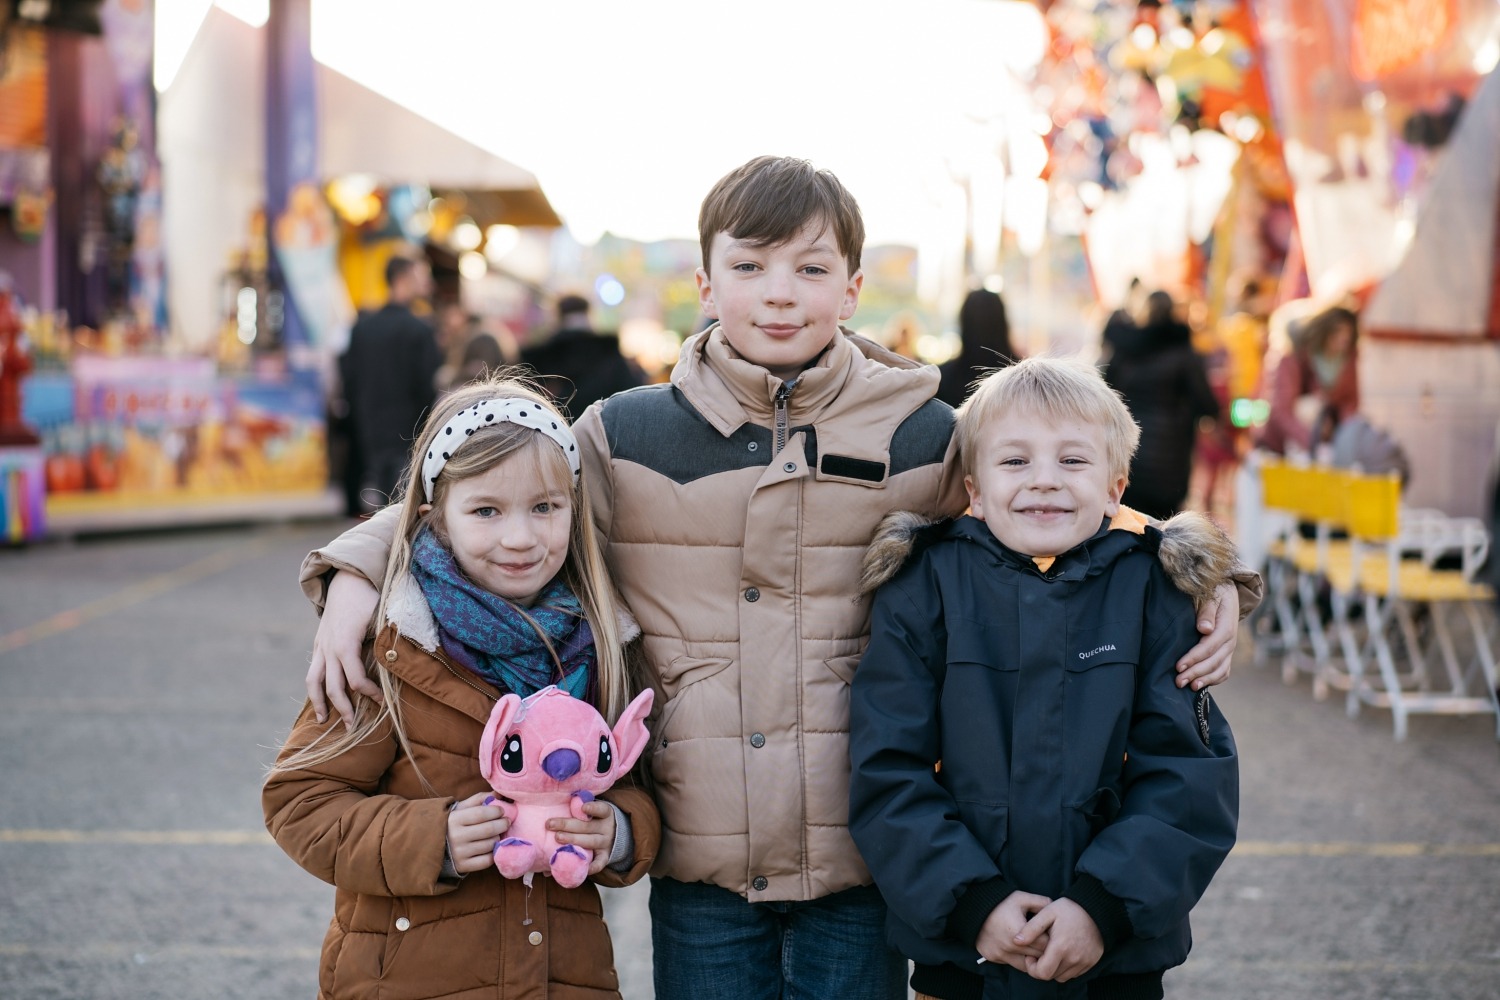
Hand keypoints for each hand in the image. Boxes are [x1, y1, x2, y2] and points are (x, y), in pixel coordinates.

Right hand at [307, 571, 381, 727]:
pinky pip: (313, 671)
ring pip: (314, 681)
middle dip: (343, 709)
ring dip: (319, 703)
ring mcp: (321, 646)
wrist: (347, 580)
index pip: (355, 679)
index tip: (381, 702)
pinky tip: (320, 701)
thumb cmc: (370, 599)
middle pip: (332, 687)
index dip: (368, 694)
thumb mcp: (382, 619)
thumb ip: (388, 642)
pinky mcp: (318, 644)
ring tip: (323, 721)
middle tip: (353, 728)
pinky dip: (315, 688)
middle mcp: (330, 648)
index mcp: (346, 644)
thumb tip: (402, 664)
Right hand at [447, 792, 509, 874]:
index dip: (496, 810)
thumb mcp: (460, 808)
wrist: (433, 846)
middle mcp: (456, 837)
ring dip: (498, 838)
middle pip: (489, 829)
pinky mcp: (463, 866)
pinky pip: (487, 860)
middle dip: (502, 824)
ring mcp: (459, 853)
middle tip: (506, 822)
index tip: (501, 810)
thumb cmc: (452, 823)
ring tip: (497, 834)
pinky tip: (491, 847)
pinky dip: (493, 853)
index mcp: (454, 819)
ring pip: (490, 844)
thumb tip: (499, 794)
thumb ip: (479, 799)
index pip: (481, 813)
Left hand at [548, 797, 616, 874]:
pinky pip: (600, 862)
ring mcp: (606, 843)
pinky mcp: (605, 856)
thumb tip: (559, 809)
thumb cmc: (595, 819)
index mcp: (605, 814)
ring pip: (590, 842)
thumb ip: (578, 809)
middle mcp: (606, 828)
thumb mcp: (594, 811)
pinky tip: (584, 868)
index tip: (582, 807)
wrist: (615, 834)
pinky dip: (593, 866)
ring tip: (557, 838)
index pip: (601, 809)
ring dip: (573, 840)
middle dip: (567, 825)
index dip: (593, 808)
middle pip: (587, 827)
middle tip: (550, 824)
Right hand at [974, 891, 1051, 971]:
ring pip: (1026, 966)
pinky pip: (1012, 964)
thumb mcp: (1022, 898)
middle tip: (1047, 943)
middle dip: (1045, 952)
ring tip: (1034, 948)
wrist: (972, 908)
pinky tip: (1020, 949)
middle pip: (1037, 958)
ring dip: (1032, 959)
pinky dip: (1019, 959)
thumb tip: (1057, 909)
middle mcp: (1009, 947)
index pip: (1045, 945)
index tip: (1053, 935)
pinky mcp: (993, 958)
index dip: (1052, 940)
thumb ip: (1042, 903)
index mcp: (1018, 932)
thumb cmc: (1000, 902)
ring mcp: (1000, 954)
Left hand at [1016, 898, 1101, 982]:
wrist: (1097, 909)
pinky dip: (1066, 968)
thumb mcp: (1047, 912)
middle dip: (1041, 968)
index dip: (1032, 968)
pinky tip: (1064, 953)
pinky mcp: (1091, 962)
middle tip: (1039, 953)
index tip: (1030, 955)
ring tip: (1051, 952)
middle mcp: (1074, 958)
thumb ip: (1031, 928)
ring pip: (1062, 977)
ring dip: (1054, 969)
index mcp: (1060, 947)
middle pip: (1051, 976)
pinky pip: (1074, 973)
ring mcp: (1084, 961)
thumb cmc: (1070, 909)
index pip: (1042, 973)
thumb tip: (1016, 941)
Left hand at [1176, 580, 1237, 689]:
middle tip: (1178, 681)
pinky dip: (1214, 679)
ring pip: (1220, 669)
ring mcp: (1229, 649)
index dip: (1194, 658)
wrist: (1227, 592)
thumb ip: (1207, 611)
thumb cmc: (1215, 592)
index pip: (1209, 646)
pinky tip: (1201, 685)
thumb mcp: (1211, 594)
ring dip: (1205, 680)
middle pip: (1214, 661)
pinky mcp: (1226, 653)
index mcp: (1226, 627)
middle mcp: (1230, 641)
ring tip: (1190, 687)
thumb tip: (1204, 629)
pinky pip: (1224, 670)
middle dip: (1196, 673)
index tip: (1179, 666)